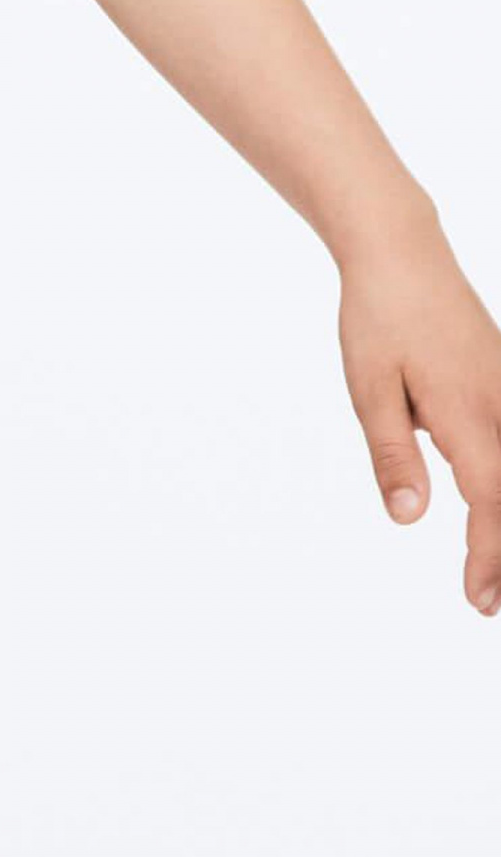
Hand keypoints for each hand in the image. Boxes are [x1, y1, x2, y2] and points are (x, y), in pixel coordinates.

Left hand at [339, 223, 500, 614]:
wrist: (402, 251)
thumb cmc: (378, 317)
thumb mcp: (369, 388)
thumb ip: (393, 455)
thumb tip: (409, 519)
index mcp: (467, 414)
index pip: (490, 503)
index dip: (489, 556)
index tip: (479, 598)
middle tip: (488, 604)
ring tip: (494, 569)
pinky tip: (490, 504)